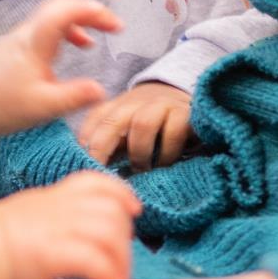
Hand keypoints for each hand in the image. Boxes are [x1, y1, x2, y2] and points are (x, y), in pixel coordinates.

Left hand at [0, 0, 122, 137]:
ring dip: (77, 22)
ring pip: (53, 17)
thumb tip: (101, 90)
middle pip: (61, 7)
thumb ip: (74, 96)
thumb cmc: (1, 105)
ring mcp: (22, 39)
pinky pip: (46, 29)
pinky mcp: (19, 48)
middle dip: (89, 12)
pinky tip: (74, 48)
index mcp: (35, 43)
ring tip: (93, 41)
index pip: (67, 11)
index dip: (94, 12)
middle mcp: (28, 34)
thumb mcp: (43, 106)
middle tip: (110, 25)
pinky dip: (65, 33)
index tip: (116, 26)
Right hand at [0, 173, 138, 278]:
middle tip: (122, 259)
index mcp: (51, 196)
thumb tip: (69, 234)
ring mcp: (57, 228)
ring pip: (110, 233)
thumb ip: (51, 218)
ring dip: (121, 259)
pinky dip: (109, 274)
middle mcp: (58, 207)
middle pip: (111, 210)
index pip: (96, 182)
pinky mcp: (54, 253)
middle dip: (125, 236)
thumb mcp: (25, 215)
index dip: (121, 194)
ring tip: (117, 278)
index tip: (133, 210)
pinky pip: (96, 260)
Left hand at [75, 82, 192, 171]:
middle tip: (105, 174)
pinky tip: (165, 165)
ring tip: (141, 170)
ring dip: (139, 152)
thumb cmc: (151, 130)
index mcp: (116, 108)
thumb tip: (91, 175)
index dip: (86, 144)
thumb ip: (109, 149)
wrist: (192, 103)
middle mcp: (136, 103)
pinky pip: (173, 132)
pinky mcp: (186, 114)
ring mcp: (162, 105)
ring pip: (142, 124)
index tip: (85, 166)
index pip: (93, 121)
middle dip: (103, 148)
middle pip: (112, 121)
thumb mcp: (126, 135)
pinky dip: (166, 153)